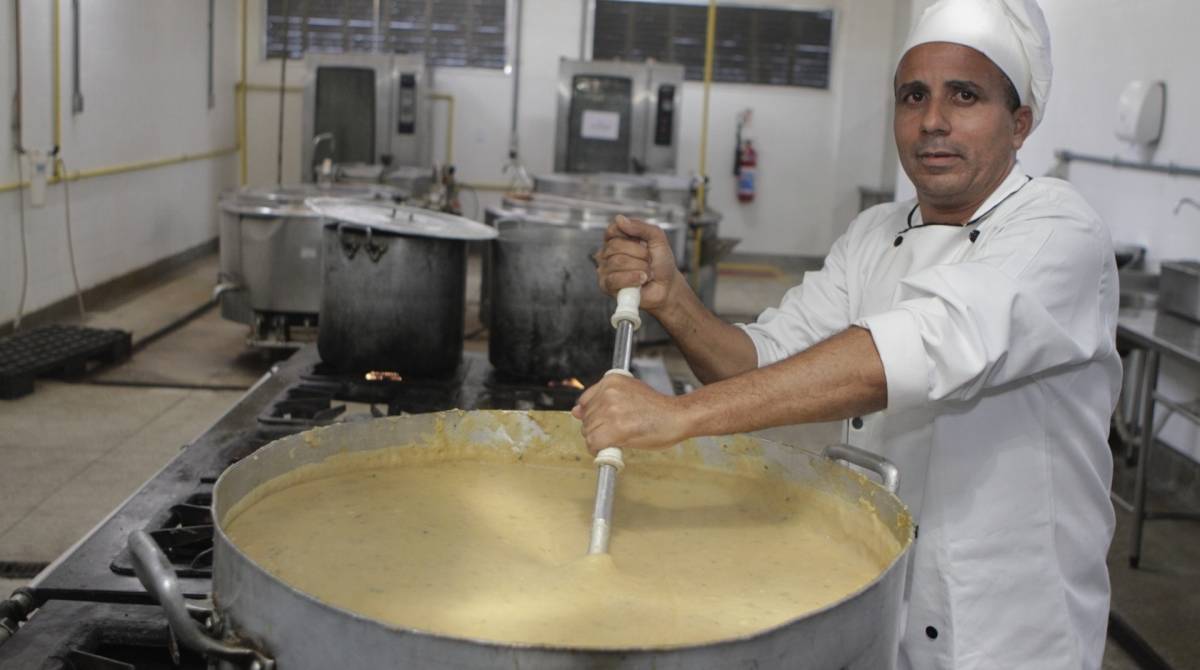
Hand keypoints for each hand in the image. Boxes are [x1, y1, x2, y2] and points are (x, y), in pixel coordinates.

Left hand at [570, 373, 690, 454]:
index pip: (584, 402)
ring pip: (588, 432)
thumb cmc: (657, 408)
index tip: (604, 422)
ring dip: (599, 440)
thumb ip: (601, 400)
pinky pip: (594, 443)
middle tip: (616, 432)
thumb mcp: (628, 393)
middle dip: (597, 429)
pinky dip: (599, 449)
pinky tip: (612, 447)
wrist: (677, 416)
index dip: (594, 416)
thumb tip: (575, 411)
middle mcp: (609, 393)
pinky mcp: (616, 429)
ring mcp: (612, 410)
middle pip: (586, 419)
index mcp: (611, 381)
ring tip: (618, 438)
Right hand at [594, 215, 680, 311]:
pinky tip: (641, 280)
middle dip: (640, 254)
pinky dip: (632, 279)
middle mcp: (608, 253)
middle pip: (615, 246)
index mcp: (617, 239)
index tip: (642, 242)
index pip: (613, 229)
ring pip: (617, 262)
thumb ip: (641, 227)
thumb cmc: (661, 263)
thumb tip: (620, 219)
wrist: (667, 286)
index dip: (629, 235)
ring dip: (640, 267)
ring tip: (646, 272)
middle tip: (648, 260)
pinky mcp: (606, 286)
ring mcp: (605, 269)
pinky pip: (615, 279)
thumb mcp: (657, 238)